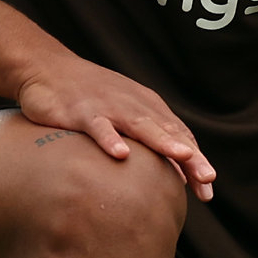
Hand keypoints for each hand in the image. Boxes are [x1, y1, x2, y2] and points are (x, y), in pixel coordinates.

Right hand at [17, 51, 217, 200]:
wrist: (49, 68)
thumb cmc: (91, 97)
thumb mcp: (124, 115)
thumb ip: (148, 140)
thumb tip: (174, 174)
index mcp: (147, 108)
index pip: (178, 135)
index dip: (195, 161)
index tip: (207, 189)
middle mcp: (134, 106)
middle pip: (168, 132)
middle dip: (190, 156)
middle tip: (208, 178)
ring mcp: (109, 107)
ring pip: (140, 126)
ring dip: (162, 141)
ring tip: (182, 157)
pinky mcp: (82, 111)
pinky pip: (98, 126)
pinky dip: (110, 139)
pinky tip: (120, 154)